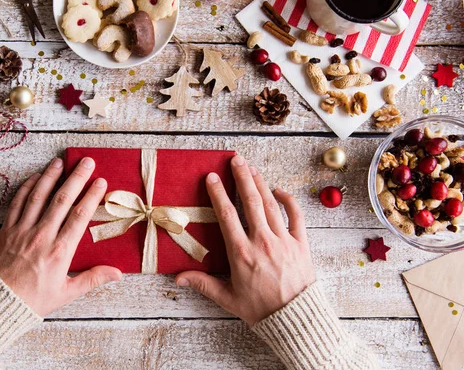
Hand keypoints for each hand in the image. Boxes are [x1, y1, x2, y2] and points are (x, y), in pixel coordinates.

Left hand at [0, 157, 121, 316]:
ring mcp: (22, 230)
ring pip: (38, 196)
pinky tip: (35, 177)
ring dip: (50, 176)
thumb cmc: (33, 300)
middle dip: (76, 178)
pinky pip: (17, 203)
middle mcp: (42, 236)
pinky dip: (26, 188)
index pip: (80, 216)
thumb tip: (118, 273)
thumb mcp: (67, 293)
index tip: (100, 182)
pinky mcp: (6, 230)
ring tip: (60, 161)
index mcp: (60, 251)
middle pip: (62, 200)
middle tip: (87, 162)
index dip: (91, 196)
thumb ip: (93, 279)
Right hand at [176, 155, 315, 325]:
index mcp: (242, 253)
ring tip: (251, 168)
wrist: (296, 319)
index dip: (219, 194)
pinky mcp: (301, 243)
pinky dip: (288, 200)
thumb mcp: (228, 298)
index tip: (212, 177)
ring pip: (271, 204)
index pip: (227, 216)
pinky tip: (279, 190)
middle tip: (236, 160)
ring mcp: (284, 240)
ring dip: (261, 184)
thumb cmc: (261, 310)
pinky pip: (296, 216)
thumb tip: (178, 277)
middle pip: (251, 202)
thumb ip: (203, 284)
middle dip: (242, 178)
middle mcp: (263, 242)